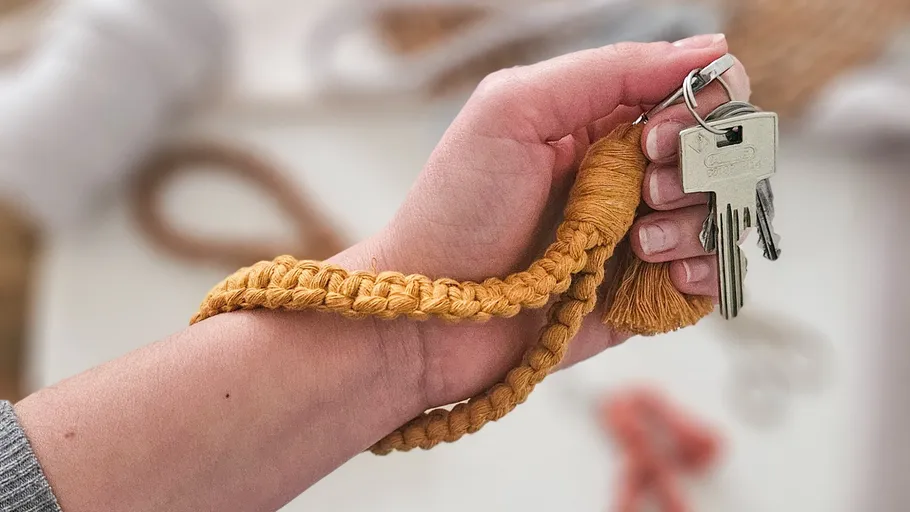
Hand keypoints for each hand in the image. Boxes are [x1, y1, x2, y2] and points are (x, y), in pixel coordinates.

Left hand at [336, 34, 750, 409]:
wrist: (430, 318)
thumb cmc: (456, 210)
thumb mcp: (513, 111)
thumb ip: (607, 70)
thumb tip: (708, 48)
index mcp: (599, 124)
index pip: (690, 92)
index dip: (698, 106)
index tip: (656, 137)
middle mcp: (626, 176)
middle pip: (721, 152)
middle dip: (696, 168)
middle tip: (645, 192)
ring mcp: (637, 236)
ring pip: (721, 213)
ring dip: (693, 224)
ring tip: (637, 243)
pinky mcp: (642, 294)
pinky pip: (710, 276)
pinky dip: (703, 273)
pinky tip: (661, 275)